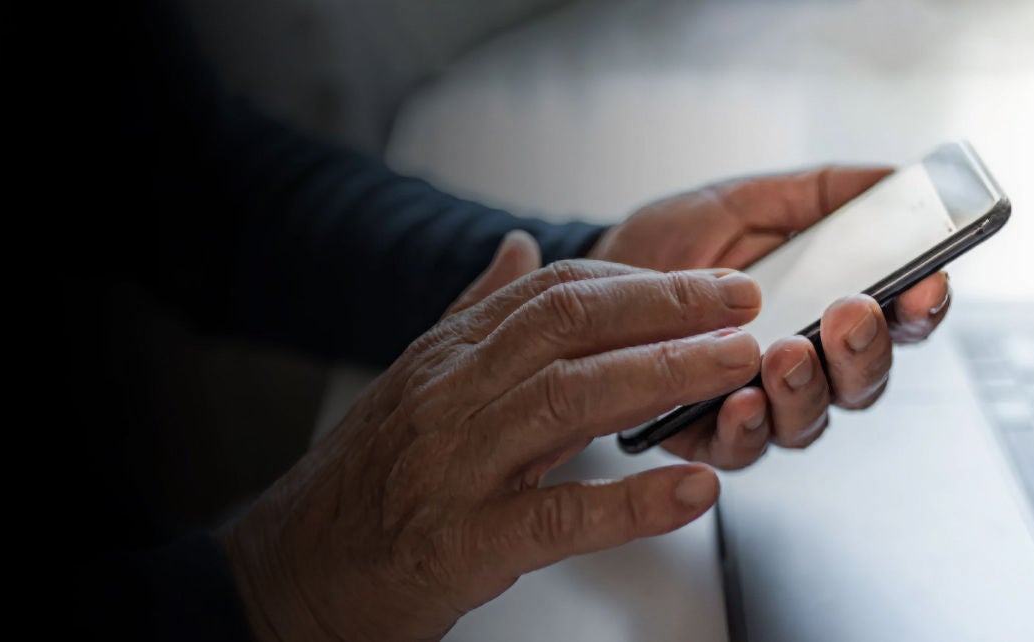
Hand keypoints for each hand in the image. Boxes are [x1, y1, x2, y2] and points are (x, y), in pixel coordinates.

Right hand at [220, 231, 766, 640]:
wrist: (291, 572)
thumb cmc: (361, 485)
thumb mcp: (413, 383)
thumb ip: (471, 314)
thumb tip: (518, 247)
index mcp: (445, 359)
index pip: (552, 292)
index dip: (641, 281)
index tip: (707, 282)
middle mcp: (449, 397)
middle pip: (567, 325)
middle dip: (667, 307)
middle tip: (742, 304)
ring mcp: (455, 465)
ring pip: (569, 399)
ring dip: (664, 376)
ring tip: (735, 367)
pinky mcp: (463, 540)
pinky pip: (558, 514)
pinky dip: (632, 503)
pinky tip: (692, 492)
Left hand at [589, 166, 951, 467]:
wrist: (596, 274)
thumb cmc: (674, 243)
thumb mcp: (746, 202)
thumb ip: (818, 194)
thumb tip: (891, 176)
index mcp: (827, 311)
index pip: (897, 320)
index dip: (922, 307)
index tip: (927, 283)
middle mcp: (804, 367)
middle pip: (863, 380)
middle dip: (865, 349)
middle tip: (851, 314)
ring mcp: (758, 404)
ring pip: (809, 420)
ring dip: (807, 388)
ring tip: (788, 353)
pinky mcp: (705, 433)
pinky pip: (740, 448)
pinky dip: (748, 427)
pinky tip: (741, 398)